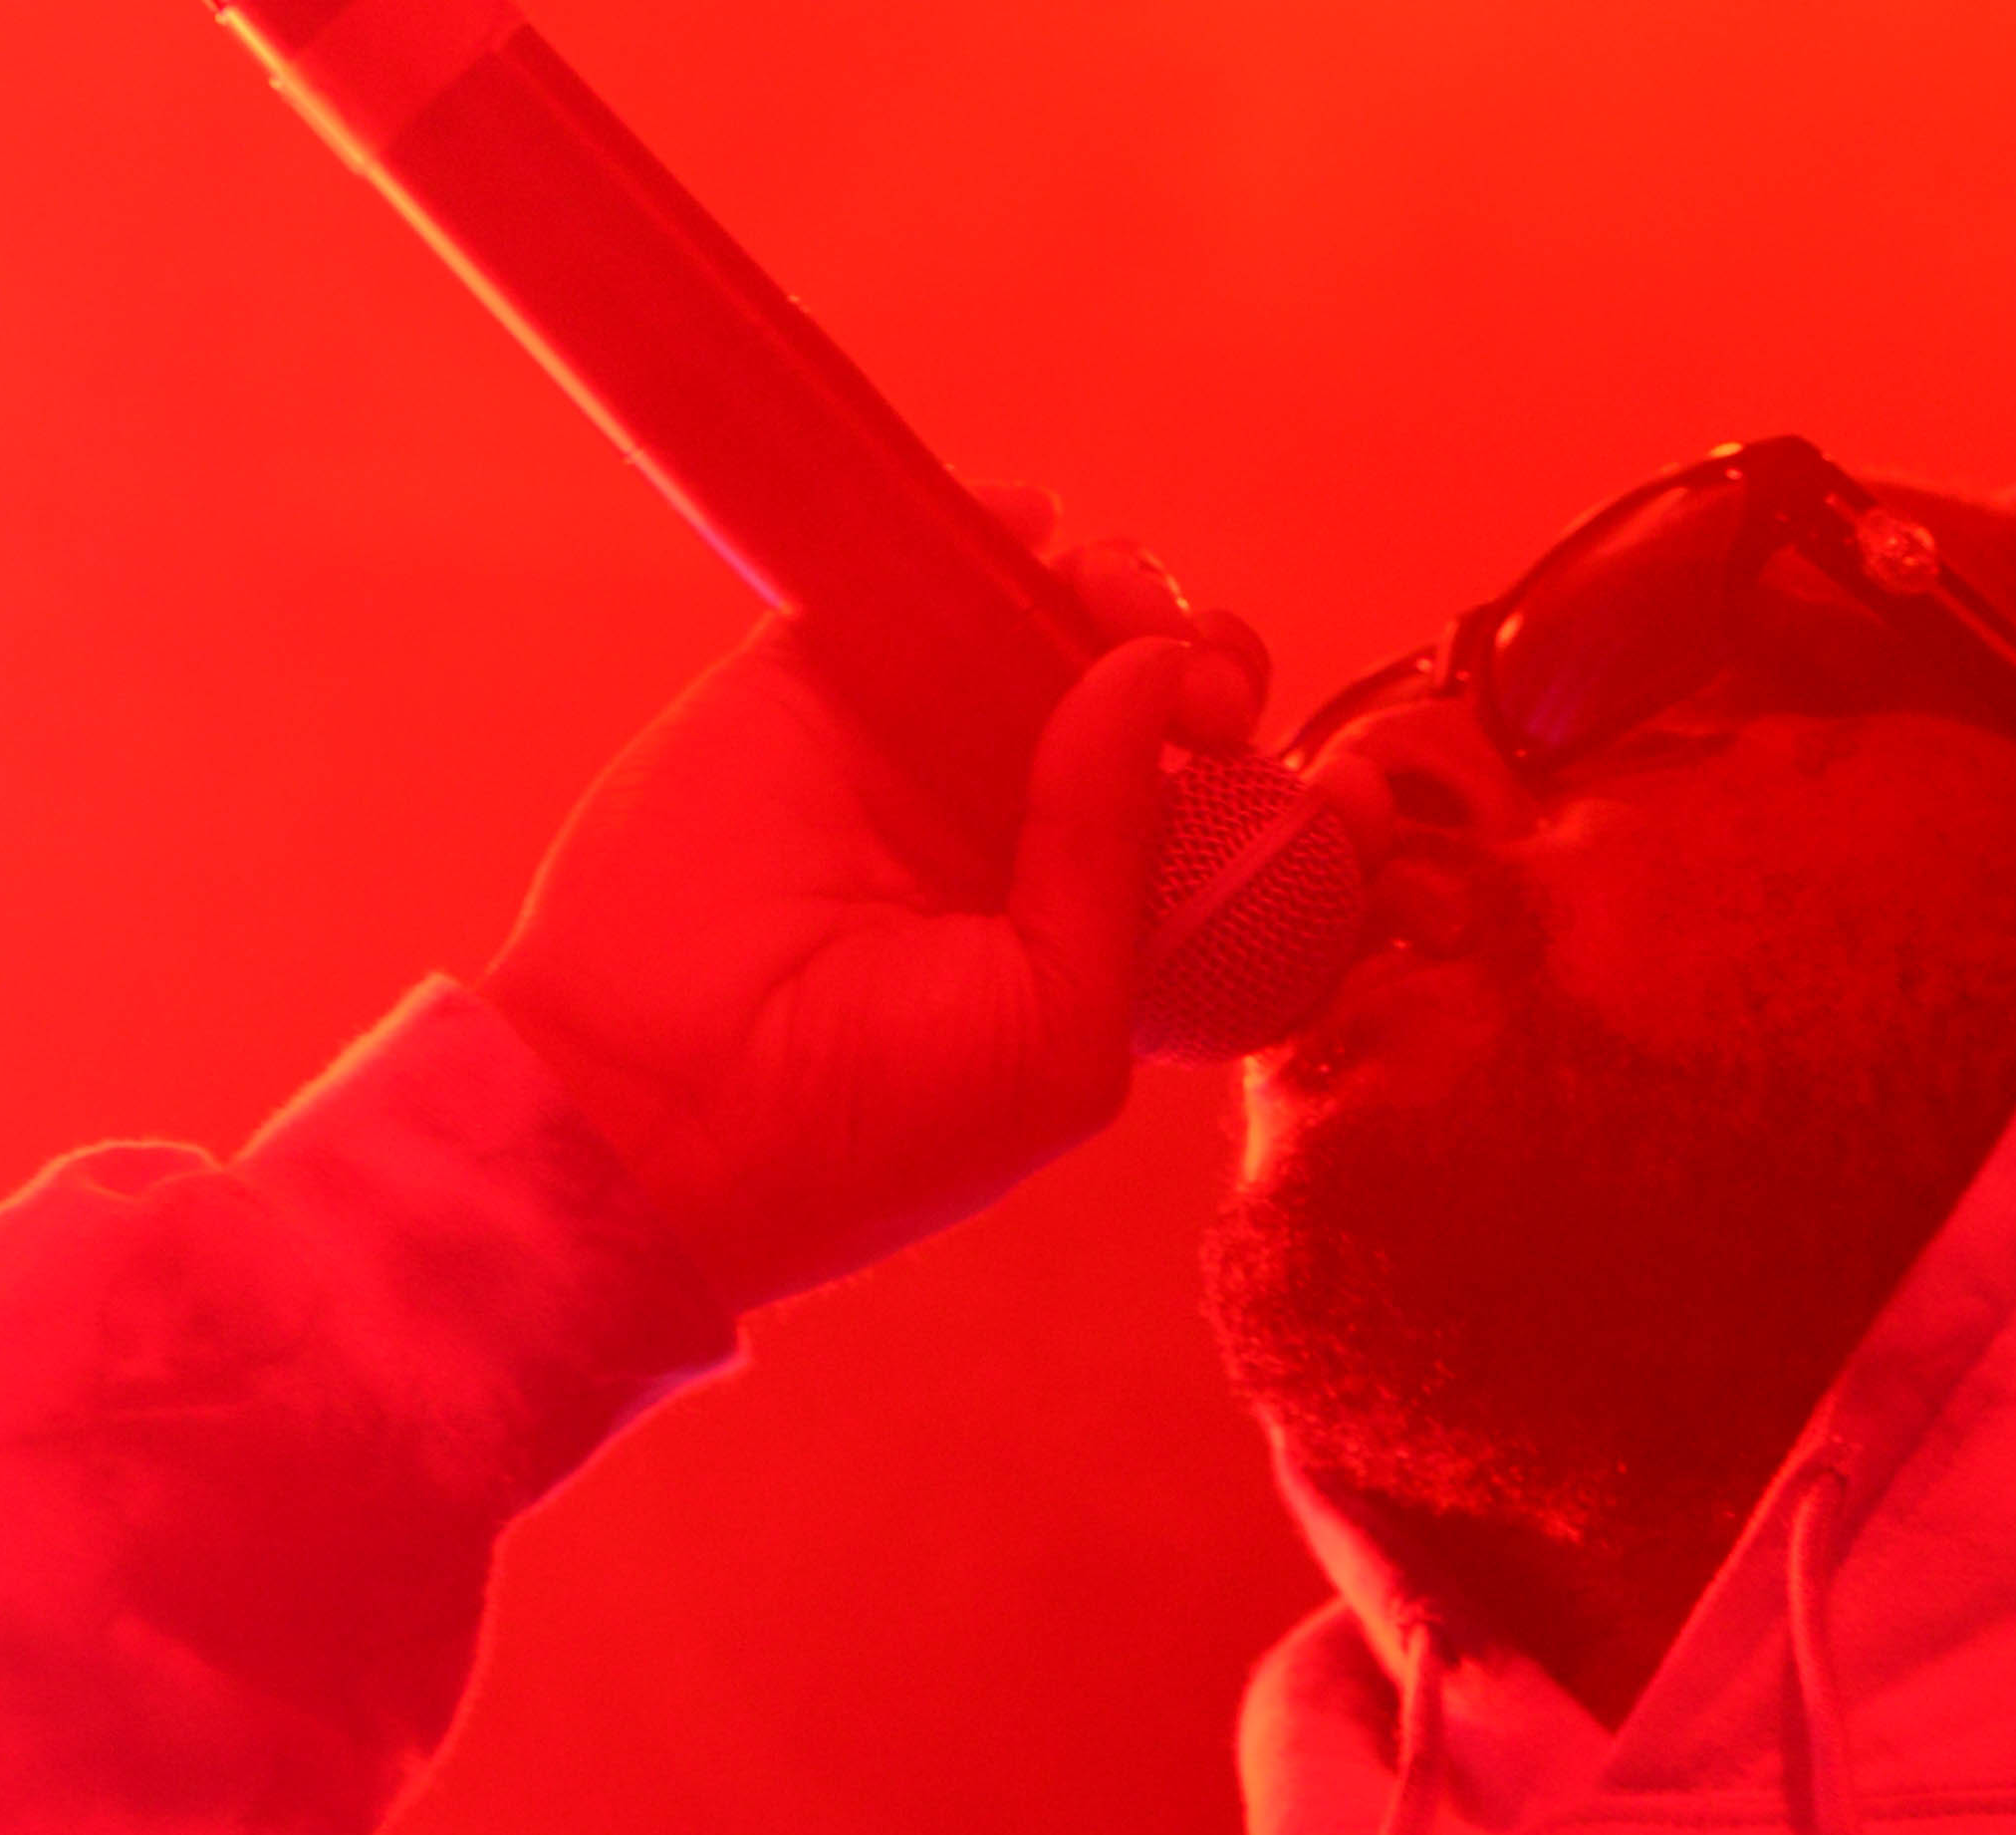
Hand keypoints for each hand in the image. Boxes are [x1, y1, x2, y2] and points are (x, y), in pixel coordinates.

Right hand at [479, 503, 1266, 1309]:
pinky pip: (938, 566)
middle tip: (1216, 697)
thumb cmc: (868, 1125)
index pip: (1241, 853)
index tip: (1359, 793)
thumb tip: (1151, 674)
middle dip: (1220, 681)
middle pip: (1171, 716)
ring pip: (1072, 626)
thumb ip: (1124, 861)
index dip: (1314, 808)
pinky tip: (1045, 548)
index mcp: (1103, 953)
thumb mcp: (1058, 1034)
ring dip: (1132, 597)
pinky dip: (1009, 529)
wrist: (656, 1108)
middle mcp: (1026, 845)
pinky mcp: (831, 677)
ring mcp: (930, 752)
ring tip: (1121, 615)